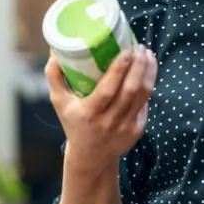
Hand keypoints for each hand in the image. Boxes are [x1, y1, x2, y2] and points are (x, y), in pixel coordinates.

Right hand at [45, 45, 157, 159]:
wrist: (90, 156)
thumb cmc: (73, 122)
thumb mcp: (59, 102)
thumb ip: (54, 77)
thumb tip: (55, 52)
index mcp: (88, 113)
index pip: (107, 90)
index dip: (119, 70)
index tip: (127, 50)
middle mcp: (108, 122)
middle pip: (130, 90)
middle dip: (139, 66)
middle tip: (140, 47)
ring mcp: (125, 127)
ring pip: (143, 95)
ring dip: (149, 72)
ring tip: (147, 54)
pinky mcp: (137, 130)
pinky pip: (145, 104)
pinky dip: (148, 85)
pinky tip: (147, 71)